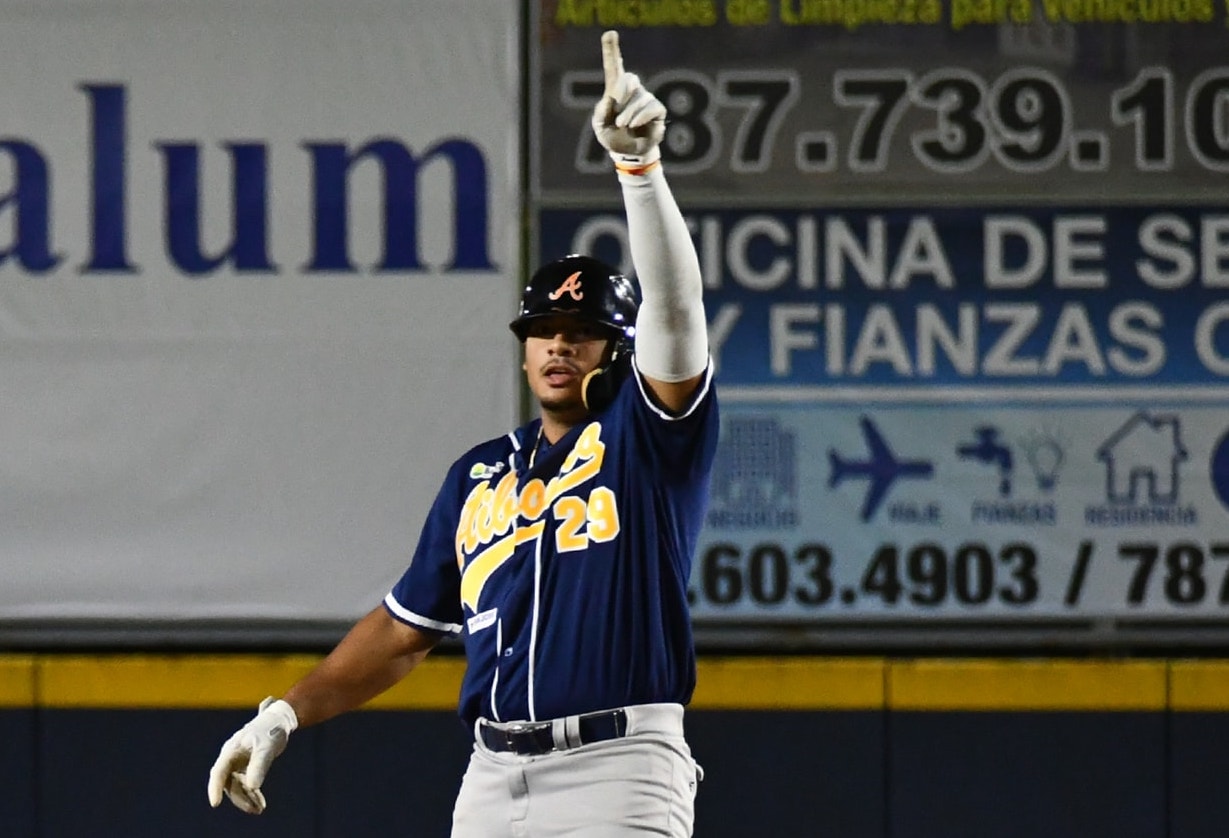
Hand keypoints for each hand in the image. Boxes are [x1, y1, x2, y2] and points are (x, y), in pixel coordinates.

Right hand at [207, 696, 298, 813]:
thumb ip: (259, 766)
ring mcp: (237, 763)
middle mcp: (230, 757)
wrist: (279, 720)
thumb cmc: (271, 731)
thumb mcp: (266, 748)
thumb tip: (252, 787)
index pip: (219, 772)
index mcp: (231, 750)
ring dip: (246, 798)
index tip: (215, 804)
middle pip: (229, 782)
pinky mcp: (245, 767)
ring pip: (237, 785)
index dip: (214, 788)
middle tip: (254, 809)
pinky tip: (260, 803)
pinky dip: (252, 793)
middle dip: (240, 798)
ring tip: (260, 809)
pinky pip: (245, 784)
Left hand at [590, 30, 665, 165]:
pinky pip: (651, 107)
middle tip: (615, 105)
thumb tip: (609, 99)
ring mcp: (646, 99)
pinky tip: (634, 125)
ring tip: (623, 125)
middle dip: (622, 91)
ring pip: (640, 97)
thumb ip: (600, 114)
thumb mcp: (600, 127)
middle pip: (629, 78)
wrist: (629, 154)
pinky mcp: (657, 111)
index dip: (611, 50)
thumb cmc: (612, 137)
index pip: (614, 67)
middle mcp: (632, 91)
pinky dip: (640, 116)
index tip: (610, 33)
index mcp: (615, 91)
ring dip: (629, 113)